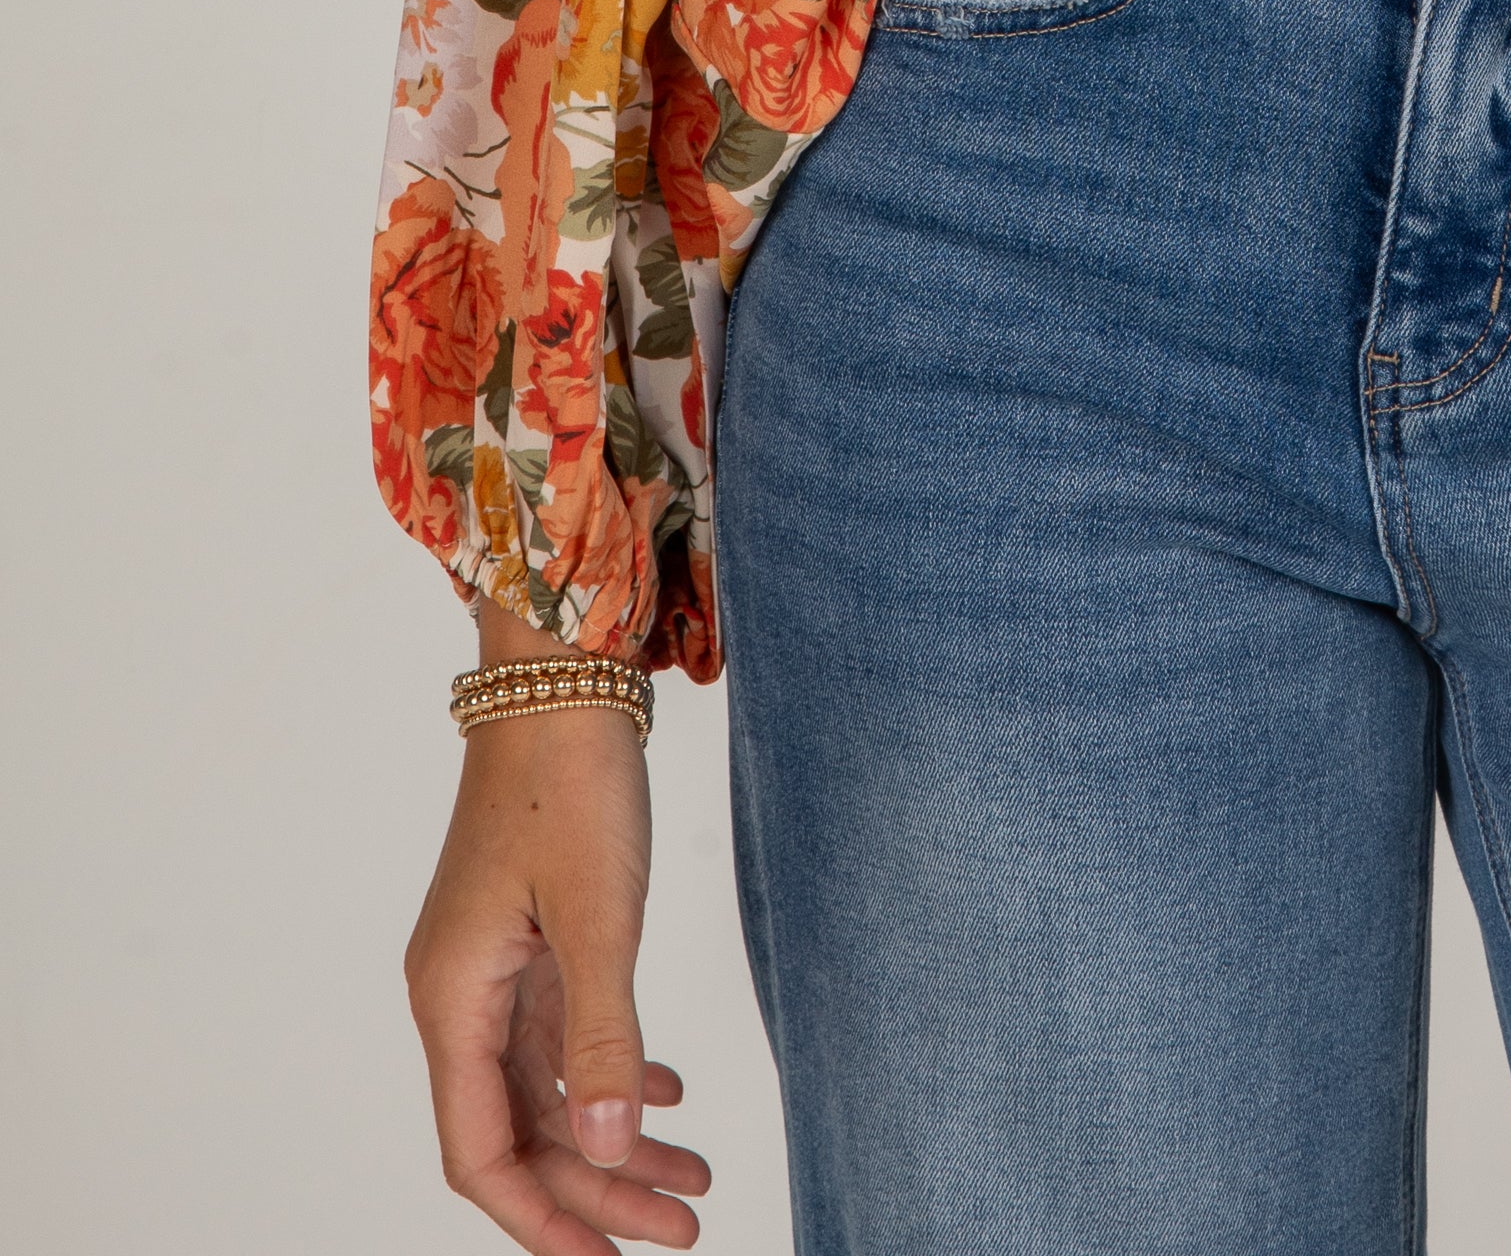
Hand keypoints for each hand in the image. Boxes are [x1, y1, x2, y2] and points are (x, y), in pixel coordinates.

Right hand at [405, 625, 708, 1254]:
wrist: (560, 672)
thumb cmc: (570, 779)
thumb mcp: (600, 914)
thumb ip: (602, 1036)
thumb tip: (604, 1150)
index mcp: (455, 998)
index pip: (482, 1152)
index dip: (543, 1218)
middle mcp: (462, 993)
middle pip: (522, 1131)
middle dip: (598, 1191)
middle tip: (685, 1227)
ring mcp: (494, 965)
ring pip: (550, 1087)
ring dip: (614, 1140)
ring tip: (694, 1180)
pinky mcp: (529, 934)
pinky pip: (563, 1035)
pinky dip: (614, 1072)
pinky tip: (667, 1099)